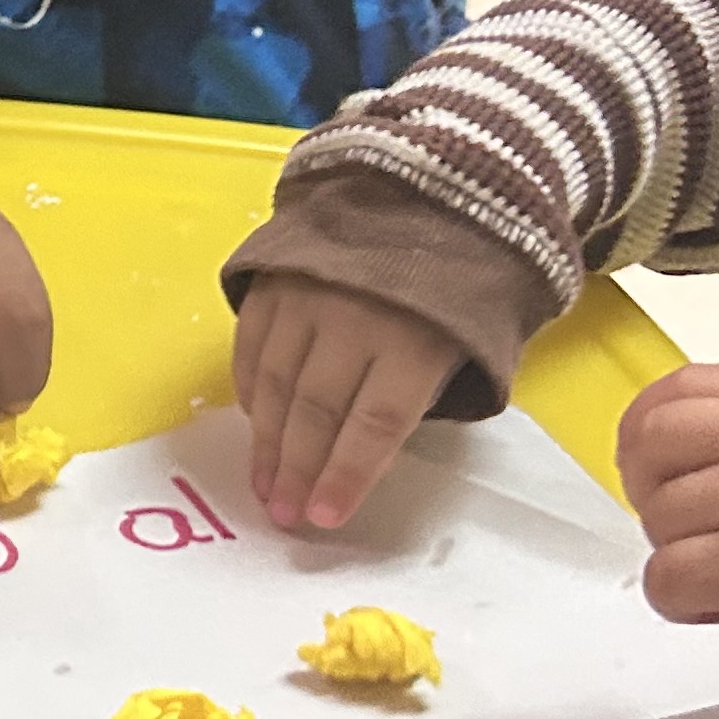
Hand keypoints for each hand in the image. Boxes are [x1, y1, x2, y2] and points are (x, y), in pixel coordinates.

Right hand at [235, 277, 466, 531]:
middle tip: (283, 514)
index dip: (348, 474)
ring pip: (277, 384)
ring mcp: (306, 298)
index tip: (324, 517)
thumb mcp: (467, 342)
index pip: (375, 423)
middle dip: (298, 470)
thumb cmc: (454, 291)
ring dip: (267, 442)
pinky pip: (252, 348)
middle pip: (317, 409)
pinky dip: (251, 392)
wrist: (424, 202)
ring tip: (263, 486)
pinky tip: (256, 426)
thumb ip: (420, 393)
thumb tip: (368, 455)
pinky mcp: (273, 283)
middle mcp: (354, 319)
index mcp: (415, 339)